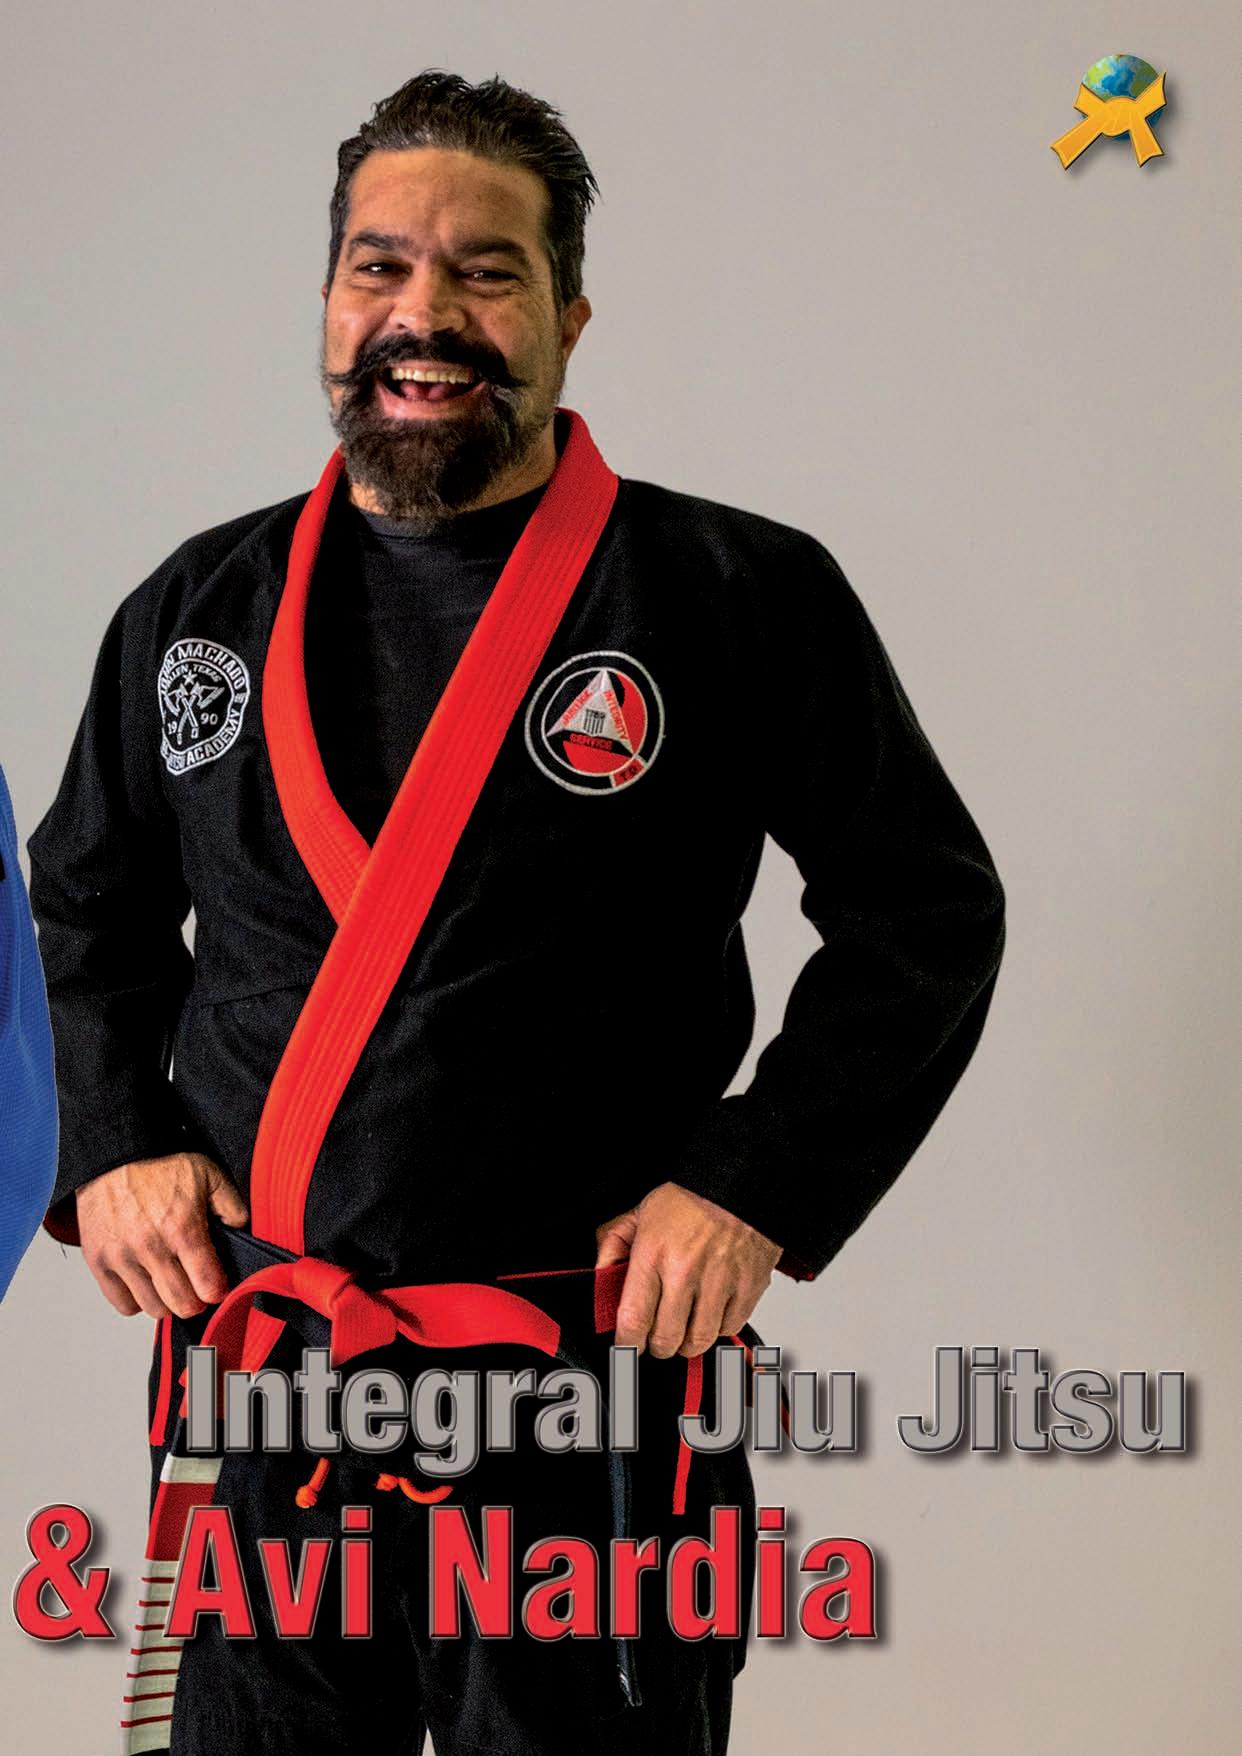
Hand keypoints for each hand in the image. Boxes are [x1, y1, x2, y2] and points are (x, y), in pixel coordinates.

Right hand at [75, 1152, 247, 1320]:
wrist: (115, 1154)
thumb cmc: (160, 1164)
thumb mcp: (210, 1175)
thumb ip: (232, 1208)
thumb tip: (241, 1234)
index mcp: (182, 1228)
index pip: (208, 1287)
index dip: (218, 1290)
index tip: (217, 1284)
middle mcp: (151, 1247)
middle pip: (182, 1305)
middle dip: (195, 1301)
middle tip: (195, 1287)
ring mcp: (122, 1257)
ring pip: (153, 1308)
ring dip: (166, 1300)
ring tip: (170, 1281)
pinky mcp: (99, 1262)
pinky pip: (122, 1303)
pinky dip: (136, 1299)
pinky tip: (146, 1281)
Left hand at [594, 1182, 782, 1358]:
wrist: (739, 1181)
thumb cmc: (690, 1198)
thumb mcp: (640, 1212)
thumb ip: (613, 1244)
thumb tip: (601, 1278)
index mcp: (653, 1253)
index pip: (633, 1319)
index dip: (627, 1343)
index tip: (627, 1345)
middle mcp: (685, 1271)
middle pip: (666, 1340)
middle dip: (657, 1346)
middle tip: (656, 1338)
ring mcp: (720, 1281)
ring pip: (699, 1341)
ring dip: (688, 1343)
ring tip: (684, 1329)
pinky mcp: (749, 1287)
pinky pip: (729, 1328)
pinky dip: (719, 1327)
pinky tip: (711, 1312)